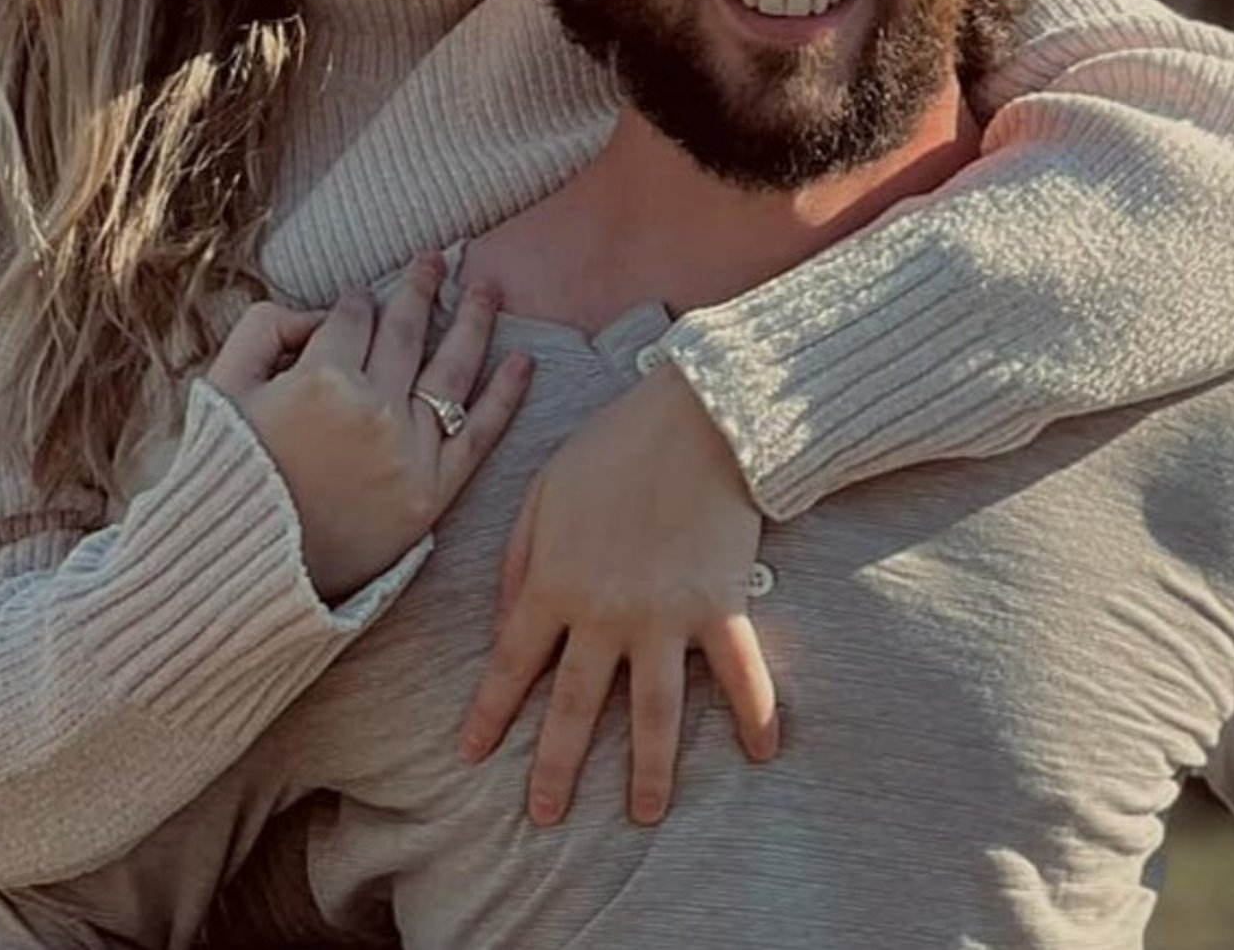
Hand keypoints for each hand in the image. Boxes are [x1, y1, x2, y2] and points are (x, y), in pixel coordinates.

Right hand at [207, 259, 531, 601]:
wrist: (240, 573)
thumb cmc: (225, 477)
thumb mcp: (220, 388)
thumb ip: (263, 331)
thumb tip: (317, 315)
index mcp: (320, 376)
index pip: (352, 316)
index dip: (355, 302)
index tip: (359, 298)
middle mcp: (373, 405)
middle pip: (406, 330)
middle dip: (420, 288)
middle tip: (436, 260)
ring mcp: (408, 448)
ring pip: (452, 367)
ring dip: (473, 319)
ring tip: (486, 286)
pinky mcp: (431, 492)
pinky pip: (479, 431)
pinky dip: (506, 393)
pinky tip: (523, 360)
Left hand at [458, 362, 778, 825]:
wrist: (696, 415)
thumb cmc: (613, 446)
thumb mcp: (542, 492)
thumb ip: (518, 560)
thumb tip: (505, 622)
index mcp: (553, 582)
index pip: (510, 664)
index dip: (488, 713)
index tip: (471, 755)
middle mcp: (604, 613)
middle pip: (574, 707)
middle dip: (555, 768)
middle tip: (544, 818)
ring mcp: (666, 616)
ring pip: (654, 713)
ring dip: (649, 770)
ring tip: (645, 814)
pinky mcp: (721, 605)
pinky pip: (741, 673)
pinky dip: (756, 713)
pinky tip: (763, 752)